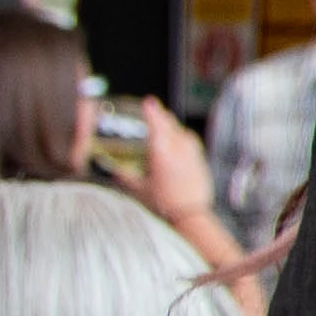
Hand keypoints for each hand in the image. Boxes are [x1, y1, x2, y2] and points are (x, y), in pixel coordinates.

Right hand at [137, 106, 215, 230]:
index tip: (148, 102)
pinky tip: (178, 140)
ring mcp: (191, 152)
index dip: (152, 111)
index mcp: (161, 152)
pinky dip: (181, 136)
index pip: (157, 124)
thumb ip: (127, 178)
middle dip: (161, 115)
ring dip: (172, 125)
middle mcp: (178, 148)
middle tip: (153, 109)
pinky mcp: (200, 159)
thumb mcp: (141, 190)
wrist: (191, 213)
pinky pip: (190, 141)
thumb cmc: (165, 203)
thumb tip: (116, 173)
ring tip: (164, 123)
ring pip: (181, 131)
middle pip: (170, 124)